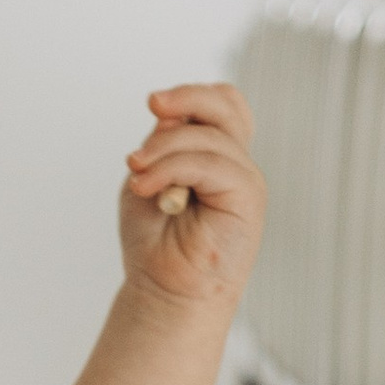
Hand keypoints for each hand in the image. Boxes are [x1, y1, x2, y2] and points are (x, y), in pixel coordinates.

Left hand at [121, 83, 262, 304]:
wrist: (165, 289)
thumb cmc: (156, 239)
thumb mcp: (149, 176)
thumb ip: (162, 143)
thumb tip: (171, 115)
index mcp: (216, 154)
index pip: (221, 103)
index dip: (191, 95)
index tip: (154, 105)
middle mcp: (235, 163)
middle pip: (227, 105)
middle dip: (186, 97)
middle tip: (152, 105)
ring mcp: (245, 179)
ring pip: (211, 135)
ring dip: (163, 148)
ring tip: (137, 175)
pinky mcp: (248, 198)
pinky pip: (211, 163)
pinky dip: (170, 168)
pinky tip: (147, 188)